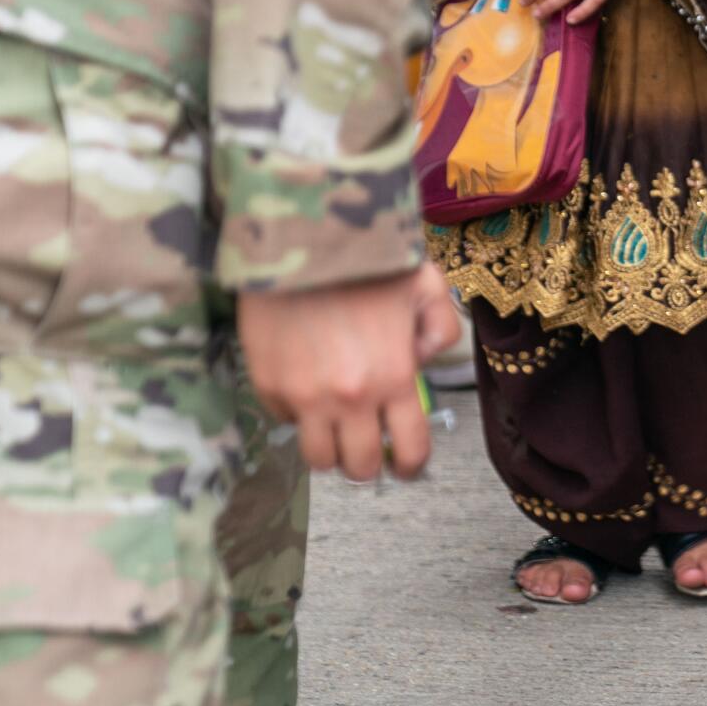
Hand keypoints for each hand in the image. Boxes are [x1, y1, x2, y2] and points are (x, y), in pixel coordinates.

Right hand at [239, 263, 460, 480]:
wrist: (302, 239)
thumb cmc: (367, 260)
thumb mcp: (426, 286)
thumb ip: (440, 328)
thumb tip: (425, 358)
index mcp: (394, 377)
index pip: (410, 448)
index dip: (411, 465)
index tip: (407, 466)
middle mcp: (349, 397)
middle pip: (359, 466)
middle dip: (367, 463)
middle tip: (367, 448)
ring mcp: (303, 396)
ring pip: (316, 459)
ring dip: (329, 450)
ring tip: (333, 430)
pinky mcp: (266, 385)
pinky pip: (282, 422)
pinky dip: (295, 417)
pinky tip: (304, 393)